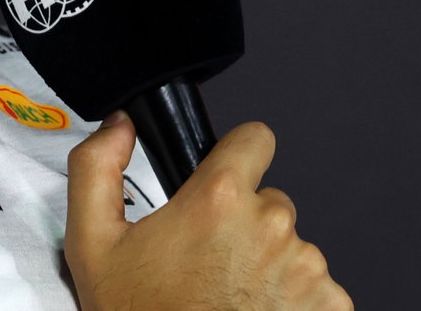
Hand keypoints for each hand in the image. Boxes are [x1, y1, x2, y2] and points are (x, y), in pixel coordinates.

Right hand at [65, 112, 351, 309]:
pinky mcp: (328, 305)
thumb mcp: (92, 244)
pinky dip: (292, 299)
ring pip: (292, 245)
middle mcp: (270, 226)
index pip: (255, 138)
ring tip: (229, 297)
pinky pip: (316, 286)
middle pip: (269, 200)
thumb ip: (96, 168)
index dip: (237, 155)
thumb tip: (119, 128)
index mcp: (219, 198)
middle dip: (245, 223)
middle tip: (210, 262)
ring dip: (268, 264)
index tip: (224, 181)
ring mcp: (305, 268)